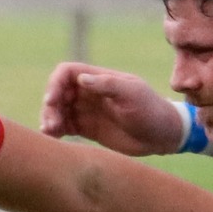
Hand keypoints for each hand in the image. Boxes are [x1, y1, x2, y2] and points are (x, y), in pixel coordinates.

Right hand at [41, 63, 185, 155]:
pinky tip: (52, 137)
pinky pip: (65, 127)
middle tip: (51, 123)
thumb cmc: (151, 110)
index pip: (66, 73)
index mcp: (98, 79)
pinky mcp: (88, 129)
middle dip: (50, 106)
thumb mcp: (132, 94)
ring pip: (58, 110)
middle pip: (58, 93)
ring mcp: (87, 111)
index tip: (52, 100)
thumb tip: (81, 79)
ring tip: (50, 132)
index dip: (55, 84)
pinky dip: (55, 131)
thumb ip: (107, 85)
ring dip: (50, 118)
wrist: (162, 135)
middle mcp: (89, 93)